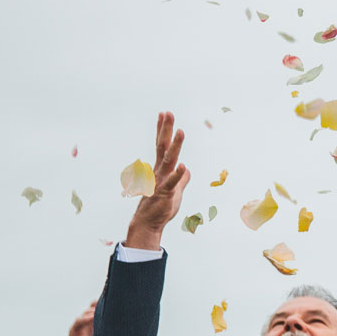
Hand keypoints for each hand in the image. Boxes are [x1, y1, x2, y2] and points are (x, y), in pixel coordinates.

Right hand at [125, 111, 191, 250]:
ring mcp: (161, 181)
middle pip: (163, 147)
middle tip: (167, 112)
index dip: (164, 130)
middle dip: (165, 129)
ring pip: (169, 160)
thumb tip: (186, 170)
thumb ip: (181, 179)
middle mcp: (160, 171)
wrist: (149, 223)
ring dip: (175, 146)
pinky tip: (183, 165)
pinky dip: (178, 174)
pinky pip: (172, 182)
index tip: (163, 114)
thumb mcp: (175, 190)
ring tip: (180, 131)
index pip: (162, 146)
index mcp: (162, 169)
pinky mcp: (165, 193)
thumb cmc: (161, 206)